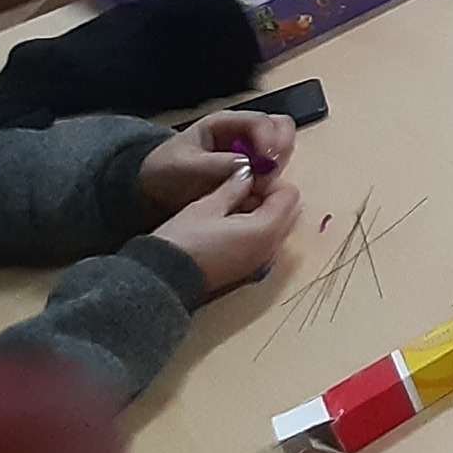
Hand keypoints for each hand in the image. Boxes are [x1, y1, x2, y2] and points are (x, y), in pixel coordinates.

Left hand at [141, 111, 295, 216]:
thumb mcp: (183, 167)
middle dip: (281, 151)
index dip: (269, 139)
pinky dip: (273, 180)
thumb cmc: (165, 171)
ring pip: (282, 149)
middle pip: (281, 129)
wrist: (155, 188)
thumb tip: (247, 164)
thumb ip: (213, 164)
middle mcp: (243, 132)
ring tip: (260, 187)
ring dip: (278, 167)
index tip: (267, 163)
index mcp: (225, 123)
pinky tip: (257, 193)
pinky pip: (274, 169)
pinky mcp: (253, 168)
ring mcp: (251, 149)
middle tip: (269, 175)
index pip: (261, 121)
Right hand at [152, 166, 301, 294]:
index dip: (271, 182)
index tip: (248, 178)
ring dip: (266, 213)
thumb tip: (248, 172)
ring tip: (233, 205)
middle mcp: (271, 249)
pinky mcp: (250, 270)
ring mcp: (262, 262)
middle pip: (289, 212)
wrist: (162, 280)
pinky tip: (231, 224)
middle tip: (242, 189)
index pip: (289, 195)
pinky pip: (267, 243)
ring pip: (280, 228)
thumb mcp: (207, 206)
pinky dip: (259, 229)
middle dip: (272, 196)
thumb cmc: (183, 240)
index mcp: (265, 230)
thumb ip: (234, 187)